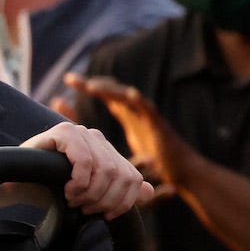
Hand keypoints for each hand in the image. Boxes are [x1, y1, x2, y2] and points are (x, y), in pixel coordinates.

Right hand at [20, 119, 152, 218]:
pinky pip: (85, 161)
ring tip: (73, 200)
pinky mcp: (64, 133)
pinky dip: (79, 182)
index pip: (132, 177)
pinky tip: (67, 190)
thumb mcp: (87, 191)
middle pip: (120, 175)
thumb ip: (117, 189)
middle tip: (84, 209)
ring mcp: (81, 133)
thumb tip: (148, 191)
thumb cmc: (48, 187)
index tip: (104, 215)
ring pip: (105, 170)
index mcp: (106, 151)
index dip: (122, 201)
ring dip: (89, 193)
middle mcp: (96, 138)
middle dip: (103, 199)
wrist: (15, 181)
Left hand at [61, 73, 194, 198]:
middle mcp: (136, 112)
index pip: (105, 97)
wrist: (182, 172)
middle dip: (92, 84)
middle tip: (70, 78)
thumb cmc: (155, 165)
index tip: (67, 80)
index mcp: (128, 116)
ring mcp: (148, 117)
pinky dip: (140, 101)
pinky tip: (130, 94)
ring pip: (126, 97)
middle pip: (112, 92)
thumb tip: (81, 155)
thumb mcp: (124, 155)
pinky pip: (149, 109)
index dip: (88, 87)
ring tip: (91, 87)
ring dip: (109, 91)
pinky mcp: (159, 126)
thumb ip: (105, 151)